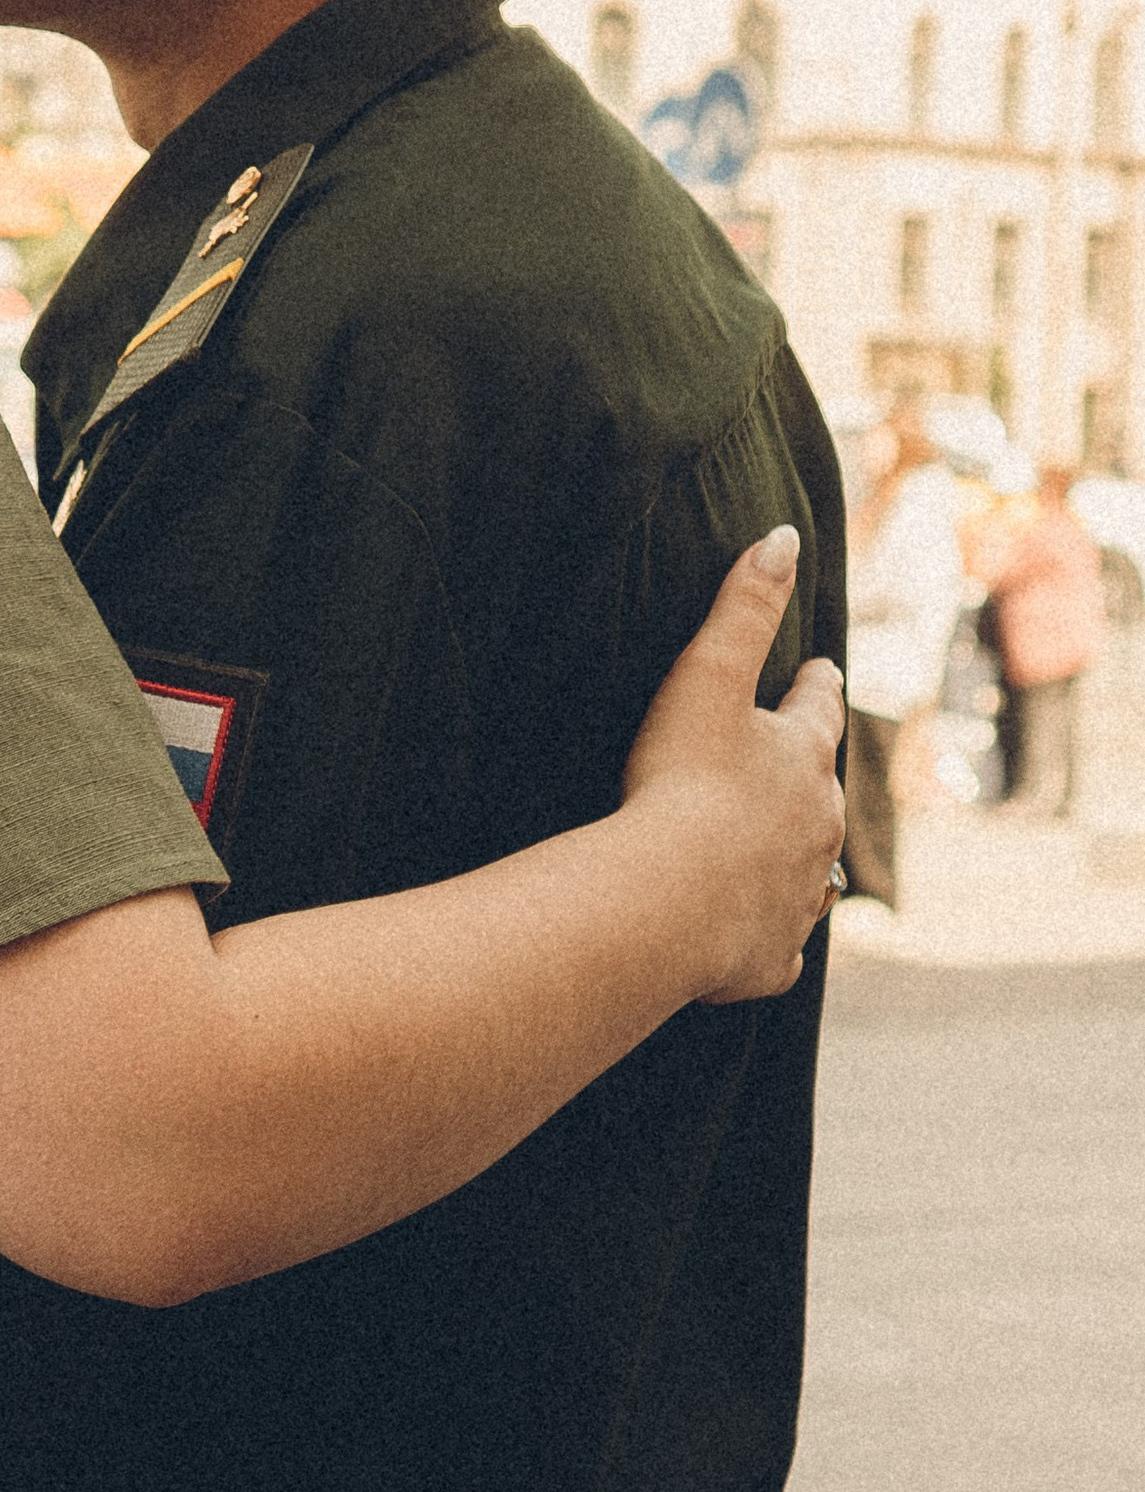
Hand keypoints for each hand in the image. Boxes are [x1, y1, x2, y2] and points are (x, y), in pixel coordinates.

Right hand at [619, 528, 847, 1005]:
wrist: (667, 897)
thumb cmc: (681, 781)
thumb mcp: (708, 677)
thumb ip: (744, 605)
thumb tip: (784, 536)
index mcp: (803, 760)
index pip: (820, 711)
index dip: (817, 688)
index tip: (823, 670)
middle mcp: (818, 828)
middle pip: (823, 793)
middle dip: (813, 777)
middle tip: (802, 766)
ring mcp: (798, 895)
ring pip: (812, 872)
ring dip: (799, 858)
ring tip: (782, 851)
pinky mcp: (771, 955)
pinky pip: (780, 946)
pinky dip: (771, 936)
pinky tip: (756, 935)